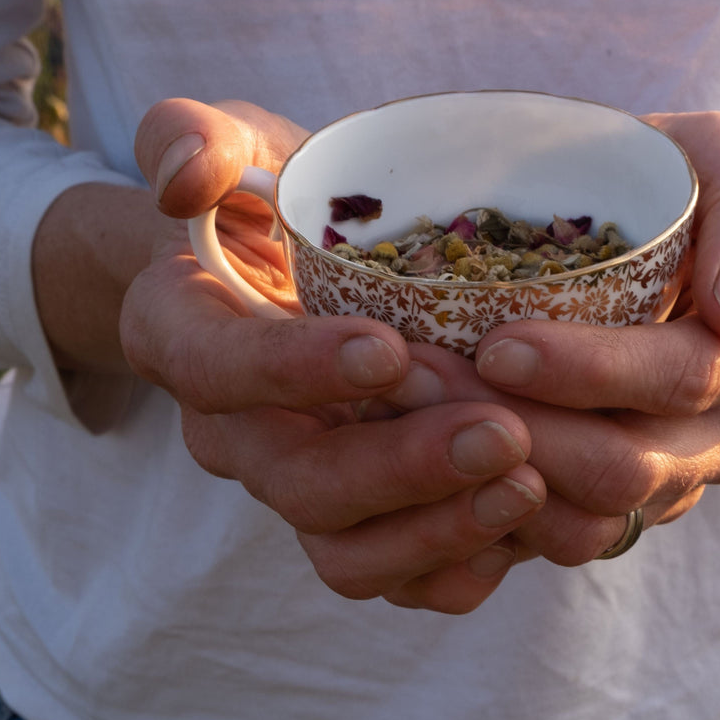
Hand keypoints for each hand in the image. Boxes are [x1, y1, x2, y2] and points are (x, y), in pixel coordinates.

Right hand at [128, 98, 546, 612]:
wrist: (302, 282)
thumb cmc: (279, 205)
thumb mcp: (236, 148)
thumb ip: (199, 138)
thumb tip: (184, 175)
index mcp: (190, 340)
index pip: (220, 370)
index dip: (296, 372)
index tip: (390, 350)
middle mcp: (239, 437)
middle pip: (300, 486)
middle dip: (403, 468)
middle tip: (504, 432)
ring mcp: (302, 492)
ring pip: (350, 556)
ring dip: (442, 529)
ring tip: (533, 482)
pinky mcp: (364, 528)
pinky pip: (406, 582)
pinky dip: (468, 564)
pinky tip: (535, 520)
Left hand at [370, 111, 719, 563]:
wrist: (664, 238)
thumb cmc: (686, 182)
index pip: (684, 380)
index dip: (588, 372)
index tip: (496, 344)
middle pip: (624, 468)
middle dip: (513, 429)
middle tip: (414, 380)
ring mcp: (680, 484)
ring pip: (584, 524)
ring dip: (484, 479)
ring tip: (404, 413)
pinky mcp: (622, 512)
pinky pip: (553, 541)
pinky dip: (484, 511)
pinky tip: (424, 457)